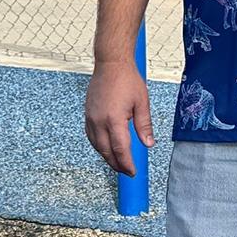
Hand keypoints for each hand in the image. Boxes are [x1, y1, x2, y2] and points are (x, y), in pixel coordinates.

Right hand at [84, 59, 152, 177]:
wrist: (111, 64)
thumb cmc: (127, 80)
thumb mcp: (142, 103)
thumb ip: (144, 125)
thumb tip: (148, 144)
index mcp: (114, 119)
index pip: (120, 149)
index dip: (126, 163)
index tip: (132, 172)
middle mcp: (99, 121)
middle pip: (106, 151)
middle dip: (116, 164)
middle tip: (127, 172)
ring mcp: (91, 118)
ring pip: (96, 145)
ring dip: (106, 157)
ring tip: (118, 163)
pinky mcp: (88, 114)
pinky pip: (91, 136)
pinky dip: (99, 146)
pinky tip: (106, 148)